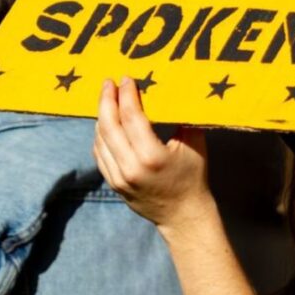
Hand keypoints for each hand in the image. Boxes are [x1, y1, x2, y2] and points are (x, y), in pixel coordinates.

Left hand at [93, 77, 215, 237]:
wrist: (183, 216)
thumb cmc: (193, 177)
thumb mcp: (194, 145)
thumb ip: (183, 119)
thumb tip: (174, 92)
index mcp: (152, 156)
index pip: (130, 117)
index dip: (126, 94)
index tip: (125, 79)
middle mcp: (130, 167)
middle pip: (108, 125)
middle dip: (106, 100)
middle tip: (108, 83)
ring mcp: (119, 177)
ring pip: (100, 139)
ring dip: (101, 116)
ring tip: (107, 99)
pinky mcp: (114, 184)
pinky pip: (99, 153)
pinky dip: (100, 135)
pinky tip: (105, 123)